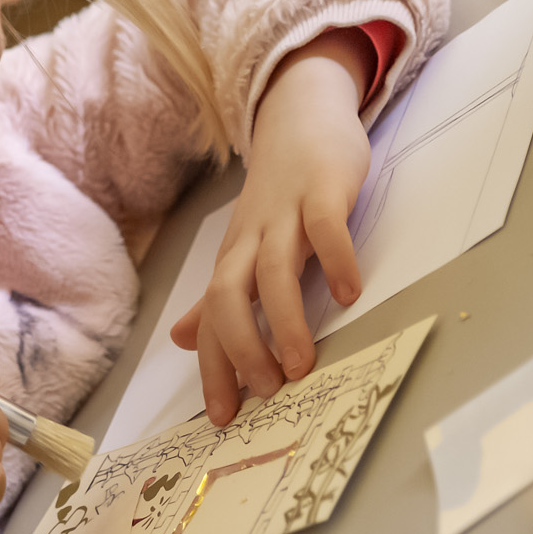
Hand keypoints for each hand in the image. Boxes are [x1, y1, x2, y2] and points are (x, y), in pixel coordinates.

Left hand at [173, 29, 373, 425]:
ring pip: (272, 270)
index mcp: (235, 259)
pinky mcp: (323, 191)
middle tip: (266, 392)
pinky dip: (334, 259)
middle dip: (241, 348)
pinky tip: (348, 293)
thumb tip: (184, 340)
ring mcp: (286, 214)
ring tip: (300, 364)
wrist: (300, 116)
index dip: (215, 368)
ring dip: (283, 320)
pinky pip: (323, 226)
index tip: (223, 417)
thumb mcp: (248, 247)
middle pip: (229, 295)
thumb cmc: (279, 193)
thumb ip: (220, 296)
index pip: (214, 320)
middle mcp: (252, 239)